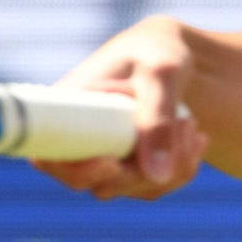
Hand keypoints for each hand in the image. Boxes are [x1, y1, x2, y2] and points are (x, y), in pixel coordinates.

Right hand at [31, 16, 210, 200]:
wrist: (174, 57)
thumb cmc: (158, 53)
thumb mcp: (161, 74)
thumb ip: (158, 119)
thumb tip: (157, 176)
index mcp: (65, 109)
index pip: (47, 157)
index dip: (75, 170)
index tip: (113, 161)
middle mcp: (78, 140)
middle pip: (99, 184)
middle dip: (146, 165)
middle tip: (182, 124)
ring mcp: (103, 158)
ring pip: (133, 189)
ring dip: (172, 164)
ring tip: (190, 121)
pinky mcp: (129, 170)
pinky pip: (155, 187)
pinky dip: (182, 167)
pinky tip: (195, 136)